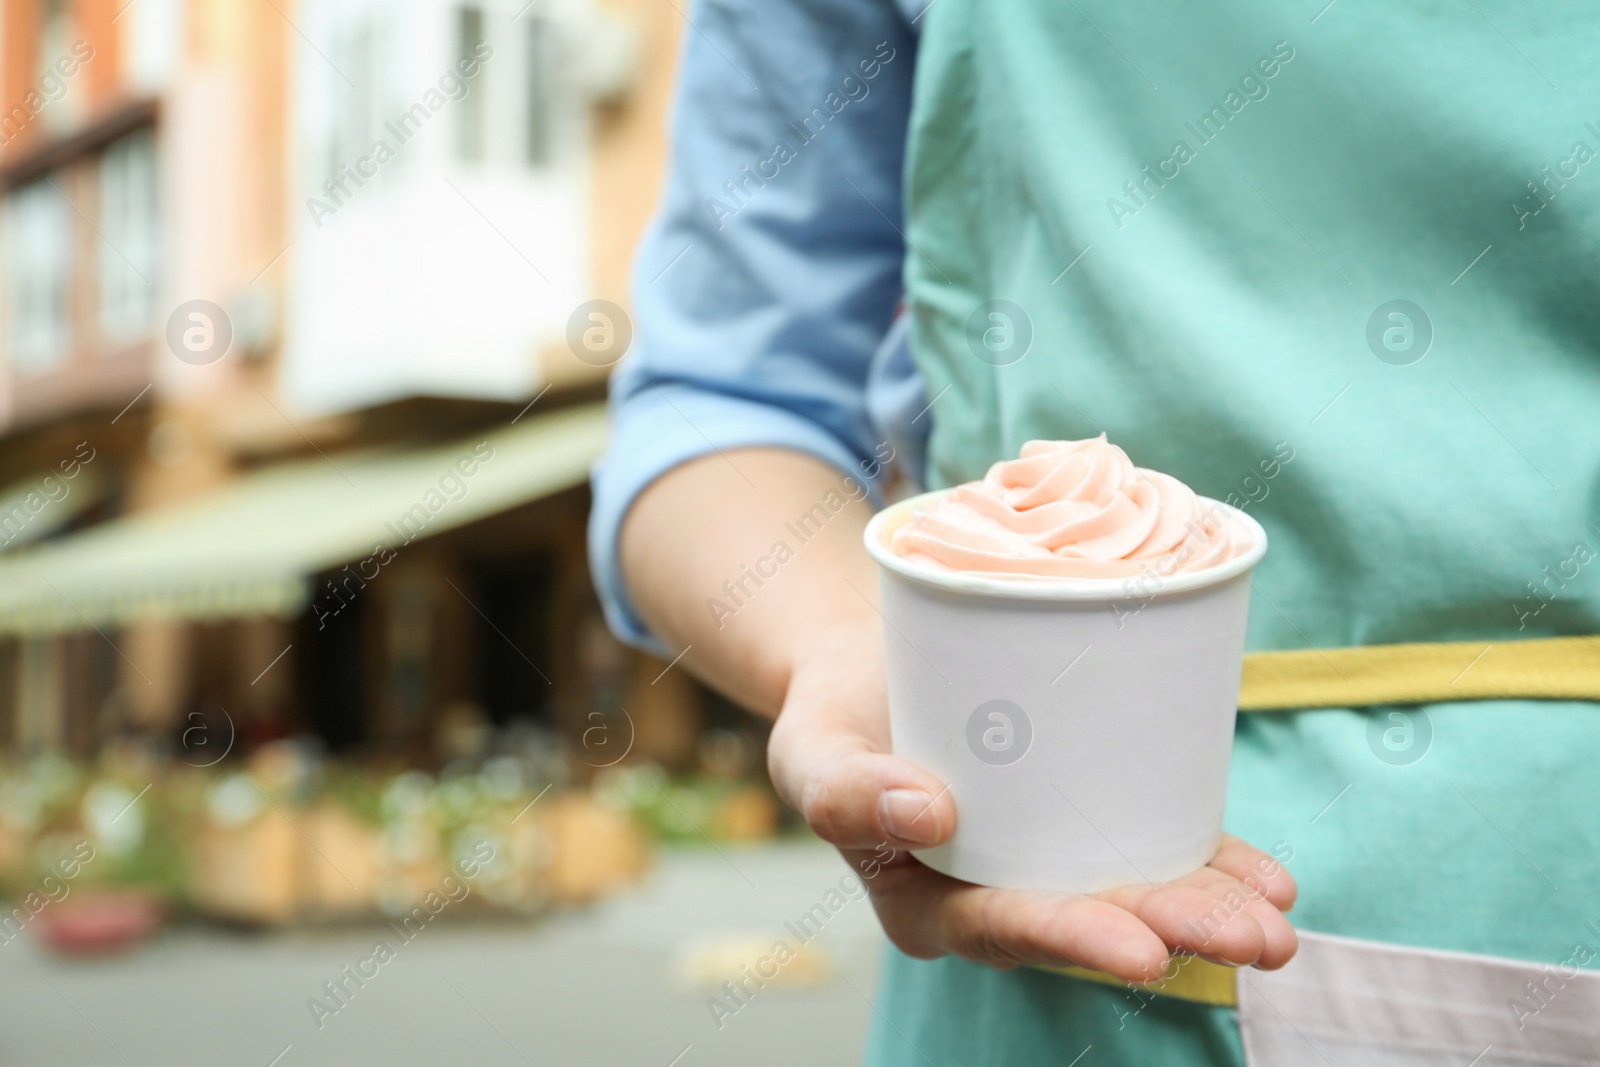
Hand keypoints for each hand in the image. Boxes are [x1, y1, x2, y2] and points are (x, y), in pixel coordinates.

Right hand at [767, 621, 1298, 983]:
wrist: (870, 659)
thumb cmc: (834, 712)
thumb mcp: (811, 747)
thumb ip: (844, 793)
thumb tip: (927, 815)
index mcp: (927, 901)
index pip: (1003, 927)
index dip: (1073, 939)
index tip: (1142, 947)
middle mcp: (998, 892)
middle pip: (1089, 919)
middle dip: (1175, 932)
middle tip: (1252, 939)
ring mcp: (1048, 857)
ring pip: (1134, 891)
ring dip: (1211, 909)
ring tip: (1280, 918)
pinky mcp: (1086, 815)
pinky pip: (1152, 845)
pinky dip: (1211, 861)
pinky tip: (1270, 876)